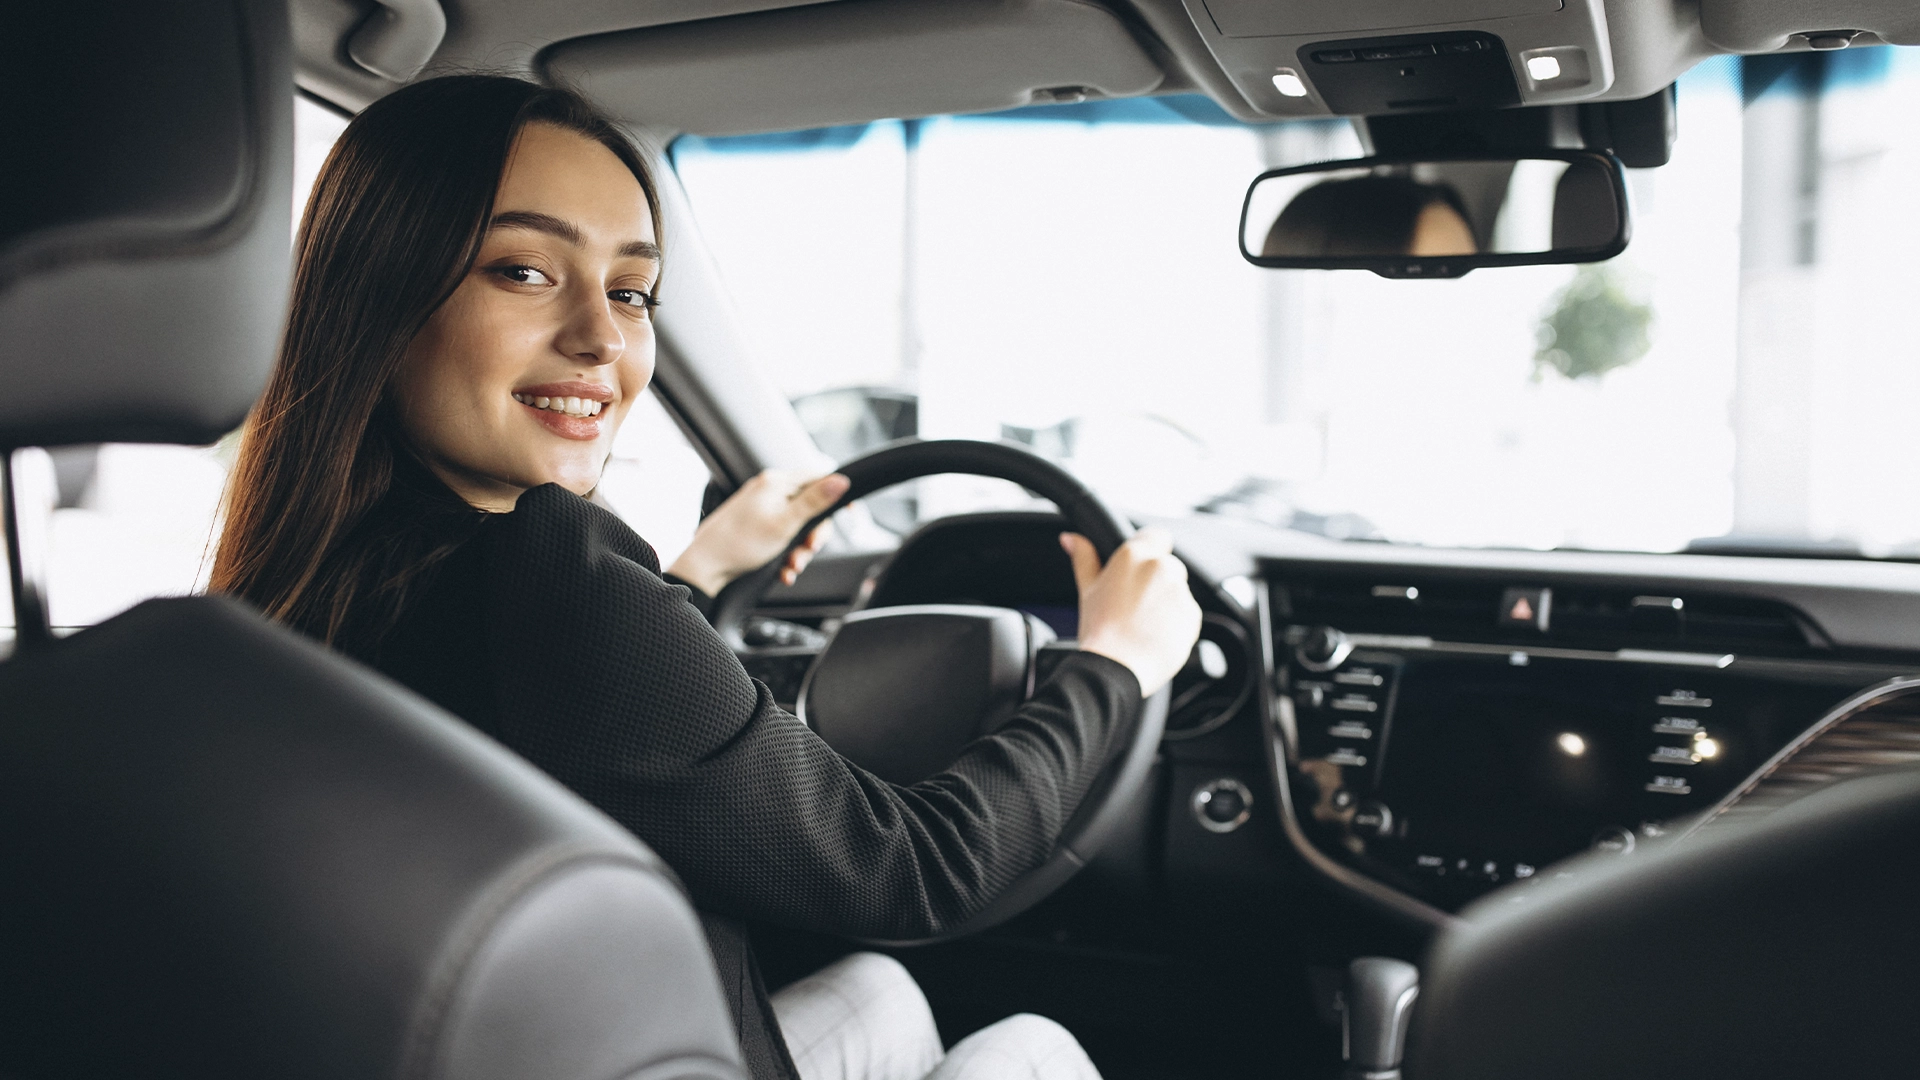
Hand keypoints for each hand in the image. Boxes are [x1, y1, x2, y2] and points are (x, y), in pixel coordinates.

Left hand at [667, 470, 850, 595]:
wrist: (705, 565)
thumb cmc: (740, 543)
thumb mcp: (786, 523)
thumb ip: (815, 501)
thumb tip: (841, 480)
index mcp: (776, 482)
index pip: (818, 478)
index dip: (837, 496)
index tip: (849, 513)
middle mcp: (768, 490)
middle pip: (809, 507)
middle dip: (813, 536)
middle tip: (808, 551)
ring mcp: (760, 507)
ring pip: (796, 526)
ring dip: (799, 550)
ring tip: (791, 566)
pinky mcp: (754, 524)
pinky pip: (781, 535)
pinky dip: (785, 553)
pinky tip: (782, 569)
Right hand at [1061, 527, 1202, 695]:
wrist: (1115, 668)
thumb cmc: (1099, 631)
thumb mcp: (1087, 590)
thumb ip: (1084, 558)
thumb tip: (1071, 539)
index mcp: (1134, 556)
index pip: (1157, 535)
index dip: (1150, 550)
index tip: (1140, 569)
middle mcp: (1161, 567)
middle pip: (1167, 566)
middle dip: (1155, 582)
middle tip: (1134, 605)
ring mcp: (1180, 591)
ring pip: (1177, 591)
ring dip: (1166, 603)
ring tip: (1143, 625)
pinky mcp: (1193, 616)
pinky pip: (1186, 614)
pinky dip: (1176, 623)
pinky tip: (1155, 636)